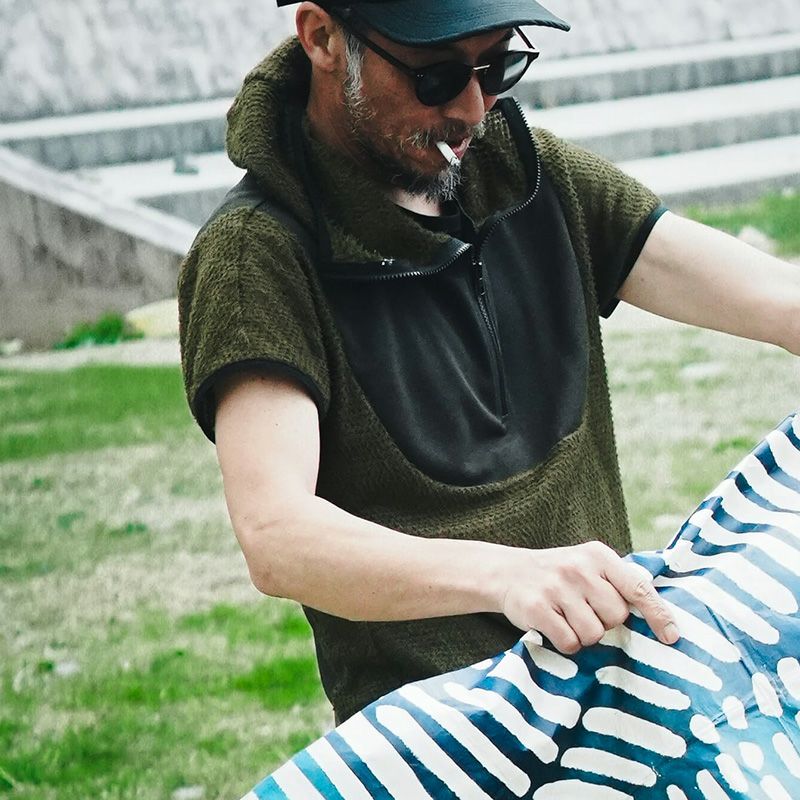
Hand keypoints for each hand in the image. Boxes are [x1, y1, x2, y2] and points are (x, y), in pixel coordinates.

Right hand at [500, 541, 678, 653]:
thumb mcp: (588, 565)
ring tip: (567, 617)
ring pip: (593, 634)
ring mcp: (557, 588)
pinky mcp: (537, 608)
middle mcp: (579, 569)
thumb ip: (619, 583)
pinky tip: (554, 626)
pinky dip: (565, 643)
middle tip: (585, 611)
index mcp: (598, 556)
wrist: (508, 572)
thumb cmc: (559, 575)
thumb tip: (661, 616)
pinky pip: (569, 643)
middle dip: (605, 622)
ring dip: (584, 635)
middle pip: (616, 617)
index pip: (638, 588)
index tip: (672, 637)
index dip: (658, 615)